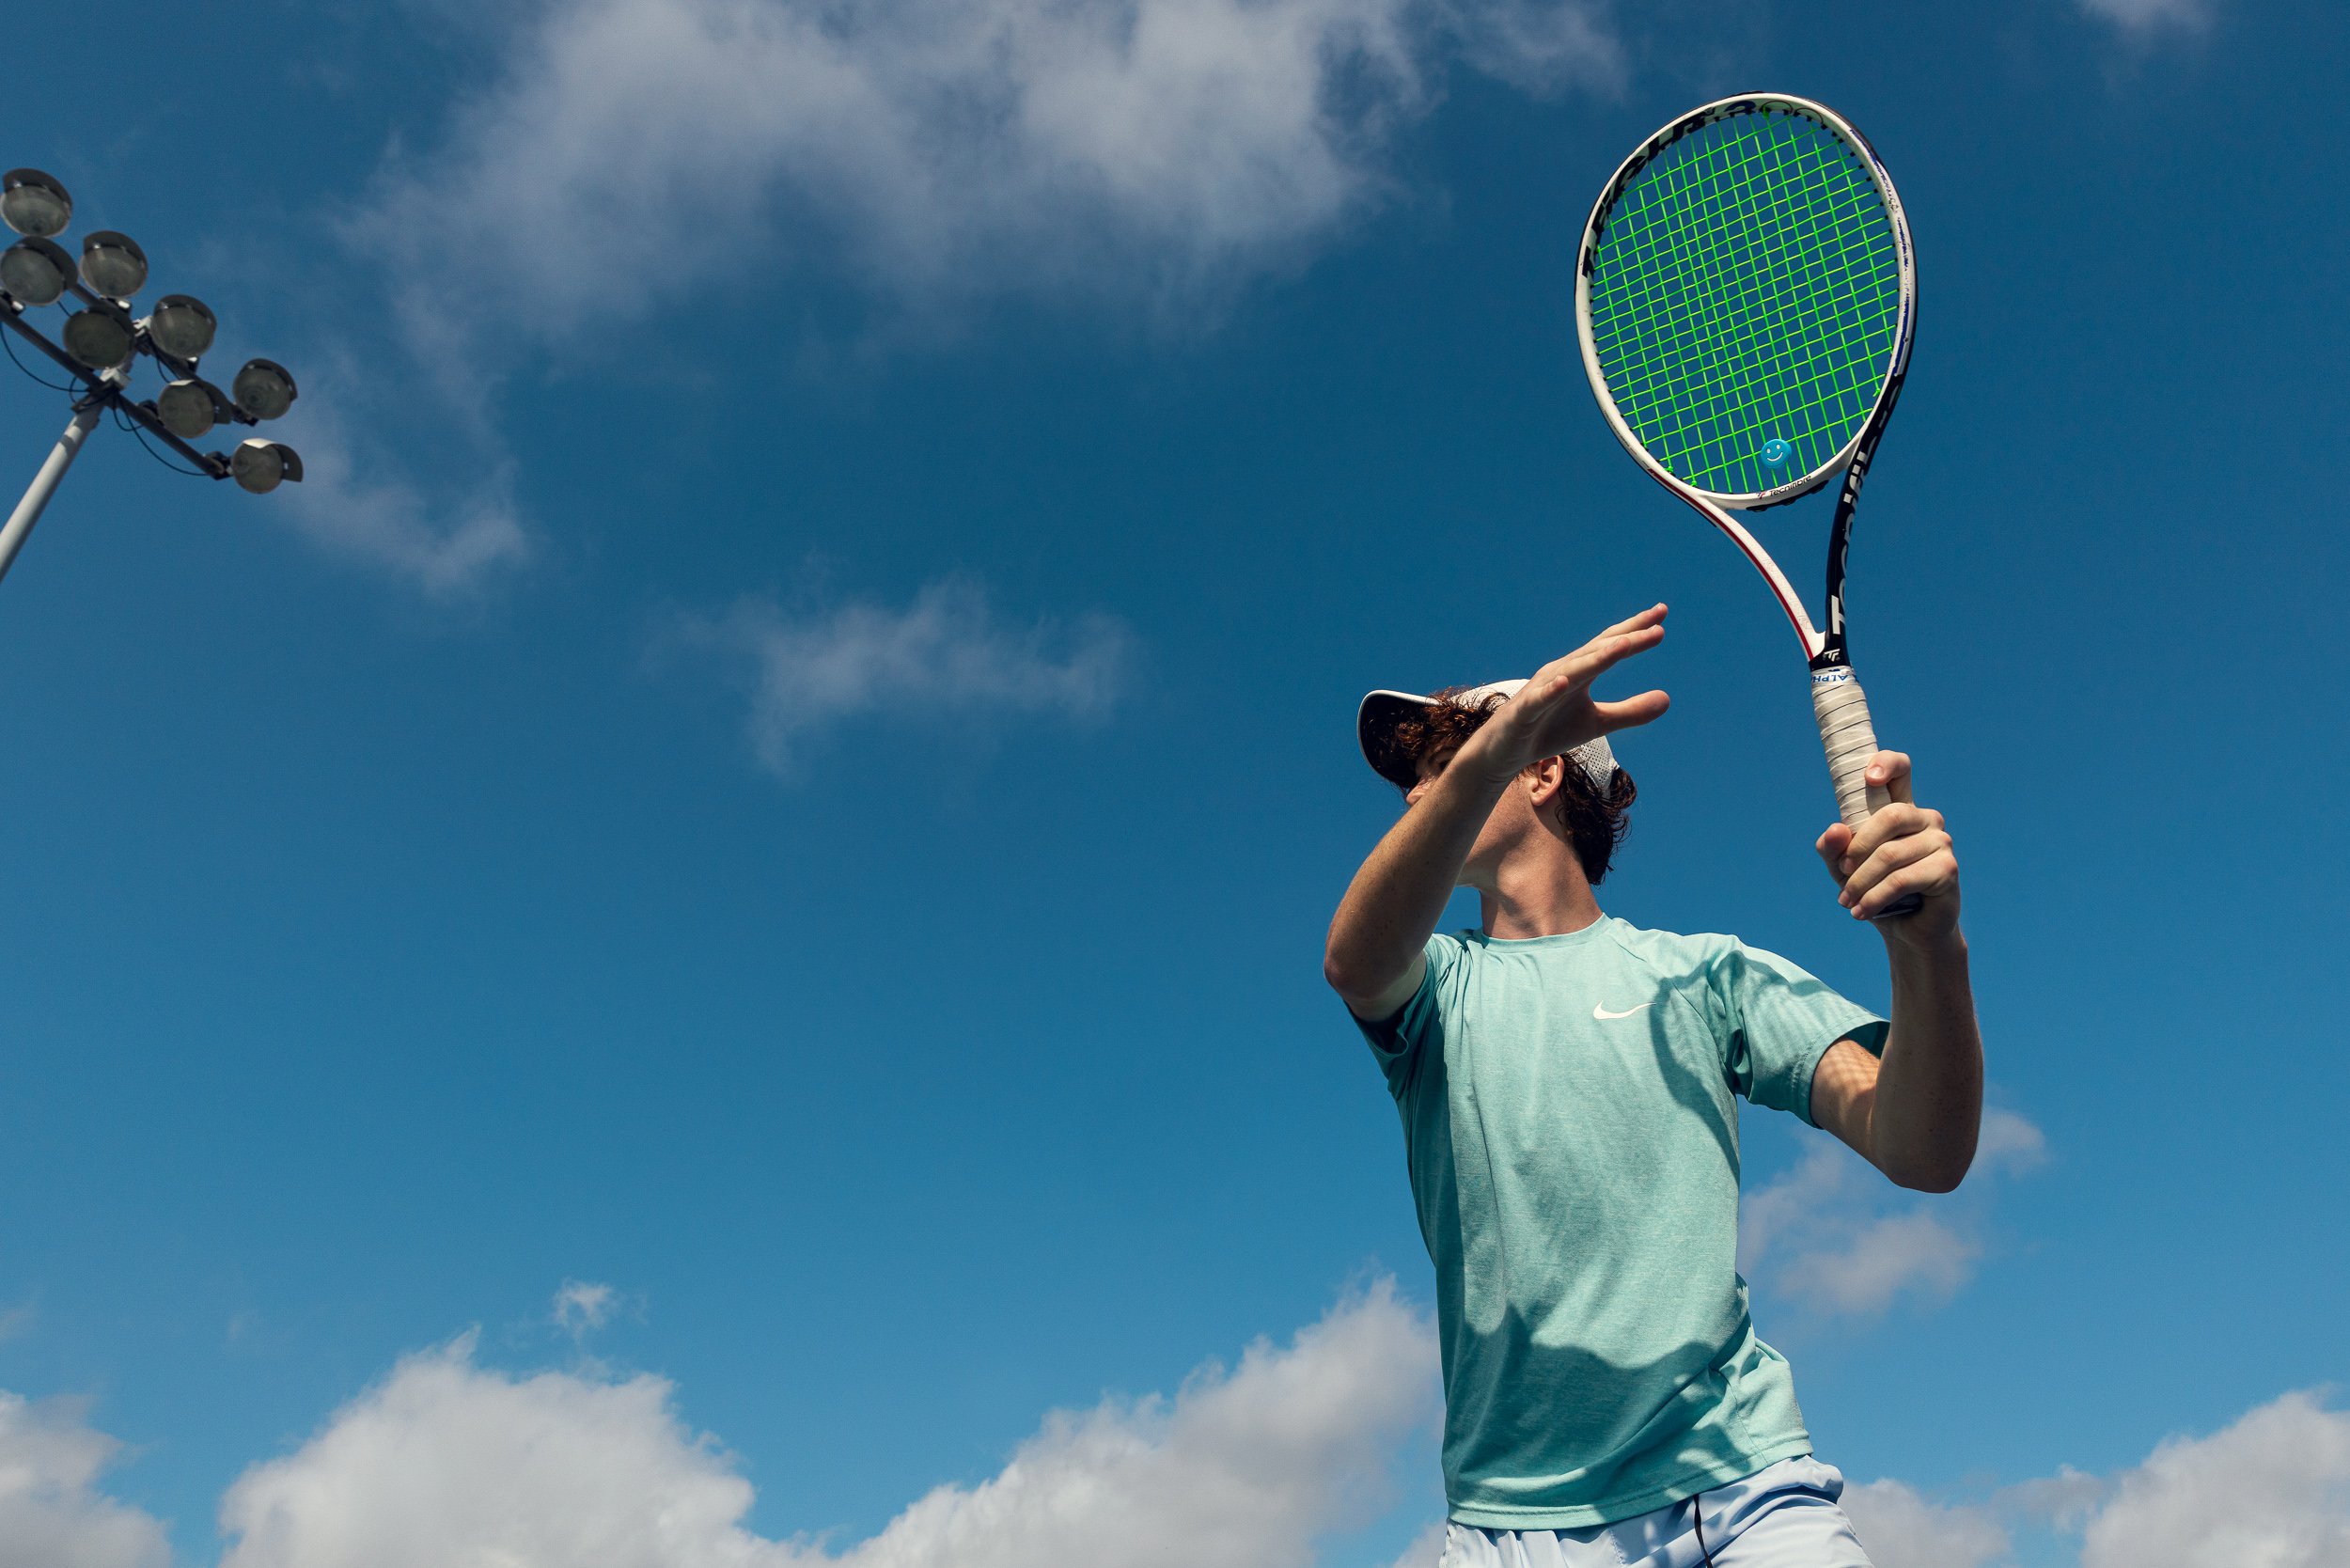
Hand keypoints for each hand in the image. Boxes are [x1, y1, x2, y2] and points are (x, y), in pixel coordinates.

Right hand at [1457, 605, 1671, 782]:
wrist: (1503, 752)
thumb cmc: (1549, 730)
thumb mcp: (1597, 724)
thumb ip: (1630, 711)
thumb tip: (1667, 699)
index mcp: (1579, 671)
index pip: (1609, 645)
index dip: (1635, 631)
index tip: (1662, 613)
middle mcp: (1561, 672)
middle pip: (1597, 651)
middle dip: (1626, 639)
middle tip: (1657, 626)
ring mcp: (1541, 690)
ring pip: (1573, 670)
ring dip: (1597, 658)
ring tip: (1624, 646)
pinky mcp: (1524, 712)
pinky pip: (1539, 699)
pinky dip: (1551, 690)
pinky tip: (1566, 682)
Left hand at [1814, 751, 1960, 940]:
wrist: (1905, 931)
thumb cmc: (1874, 890)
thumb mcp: (1843, 869)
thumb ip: (1833, 848)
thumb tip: (1836, 829)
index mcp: (1901, 809)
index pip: (1901, 769)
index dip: (1886, 763)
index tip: (1868, 778)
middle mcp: (1925, 819)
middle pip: (1890, 815)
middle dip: (1858, 848)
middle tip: (1843, 873)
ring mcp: (1940, 842)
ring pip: (1891, 854)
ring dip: (1861, 882)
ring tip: (1848, 901)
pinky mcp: (1947, 869)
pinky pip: (1902, 879)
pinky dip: (1875, 897)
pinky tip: (1861, 912)